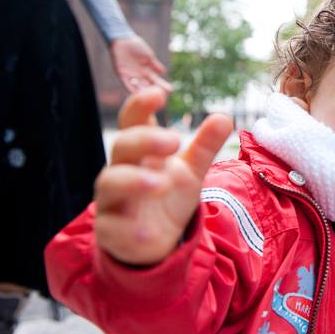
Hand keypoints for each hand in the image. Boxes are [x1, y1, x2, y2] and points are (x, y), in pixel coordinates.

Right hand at [94, 87, 232, 265]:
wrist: (154, 239)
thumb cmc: (167, 195)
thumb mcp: (191, 171)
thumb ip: (205, 146)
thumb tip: (225, 117)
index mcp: (140, 152)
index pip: (133, 122)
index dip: (140, 105)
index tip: (159, 94)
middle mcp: (120, 171)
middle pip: (121, 147)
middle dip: (144, 140)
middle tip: (174, 140)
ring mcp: (112, 201)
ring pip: (110, 183)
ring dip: (134, 180)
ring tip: (162, 183)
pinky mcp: (110, 232)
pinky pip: (112, 229)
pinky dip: (130, 230)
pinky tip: (150, 233)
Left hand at [111, 35, 172, 93]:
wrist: (123, 40)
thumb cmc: (136, 46)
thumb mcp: (148, 56)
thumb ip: (155, 65)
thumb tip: (163, 72)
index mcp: (146, 71)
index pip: (156, 81)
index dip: (162, 85)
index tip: (170, 90)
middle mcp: (139, 76)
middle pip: (148, 86)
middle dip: (153, 92)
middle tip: (160, 98)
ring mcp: (130, 75)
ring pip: (137, 87)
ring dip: (143, 93)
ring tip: (149, 98)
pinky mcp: (121, 74)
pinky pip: (126, 83)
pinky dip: (130, 88)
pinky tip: (135, 93)